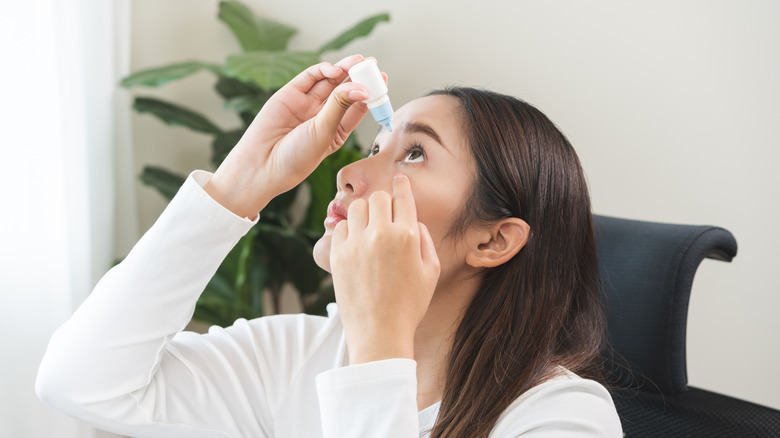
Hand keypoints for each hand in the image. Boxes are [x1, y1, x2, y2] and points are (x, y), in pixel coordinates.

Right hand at [205, 54, 369, 217]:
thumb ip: (340, 107)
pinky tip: (335, 70)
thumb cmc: (296, 157)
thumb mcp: (324, 132)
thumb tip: (360, 87)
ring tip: (358, 61)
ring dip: (345, 69)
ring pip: (330, 81)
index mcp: (337, 131)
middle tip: (372, 64)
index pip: (358, 107)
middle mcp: (324, 115)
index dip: (371, 93)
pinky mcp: (291, 93)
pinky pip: (310, 77)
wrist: (262, 164)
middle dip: (360, 76)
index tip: (383, 80)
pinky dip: (323, 70)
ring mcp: (307, 103)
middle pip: (346, 90)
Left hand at [330, 174, 440, 363]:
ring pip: (357, 208)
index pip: (402, 197)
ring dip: (365, 214)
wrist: (379, 332)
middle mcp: (380, 234)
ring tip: (369, 229)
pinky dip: (348, 230)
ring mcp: (356, 244)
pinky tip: (356, 243)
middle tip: (384, 214)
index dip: (401, 185)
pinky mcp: (338, 255)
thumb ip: (424, 239)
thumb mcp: (431, 271)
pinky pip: (340, 227)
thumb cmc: (409, 305)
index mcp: (406, 236)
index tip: (399, 179)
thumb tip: (411, 220)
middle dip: (383, 203)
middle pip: (378, 198)